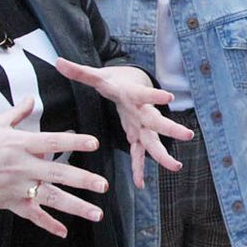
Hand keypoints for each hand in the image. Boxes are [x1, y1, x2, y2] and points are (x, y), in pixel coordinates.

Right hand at [0, 97, 107, 237]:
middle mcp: (21, 167)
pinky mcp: (8, 203)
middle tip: (104, 185)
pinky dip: (48, 224)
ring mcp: (16, 187)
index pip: (52, 142)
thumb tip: (31, 99)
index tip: (94, 143)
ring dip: (76, 207)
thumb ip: (16, 114)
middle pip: (59, 174)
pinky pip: (32, 215)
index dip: (74, 142)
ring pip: (51, 198)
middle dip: (84, 180)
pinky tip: (64, 232)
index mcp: (18, 144)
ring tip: (97, 214)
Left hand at [56, 59, 192, 186]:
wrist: (132, 86)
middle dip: (171, 129)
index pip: (145, 94)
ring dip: (163, 155)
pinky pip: (140, 155)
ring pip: (154, 142)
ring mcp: (143, 127)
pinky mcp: (138, 137)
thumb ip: (79, 72)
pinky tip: (140, 184)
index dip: (155, 95)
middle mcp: (142, 112)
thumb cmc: (115, 81)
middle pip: (158, 121)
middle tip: (187, 135)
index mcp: (134, 96)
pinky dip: (140, 169)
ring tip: (175, 166)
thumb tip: (58, 62)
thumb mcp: (98, 76)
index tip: (169, 96)